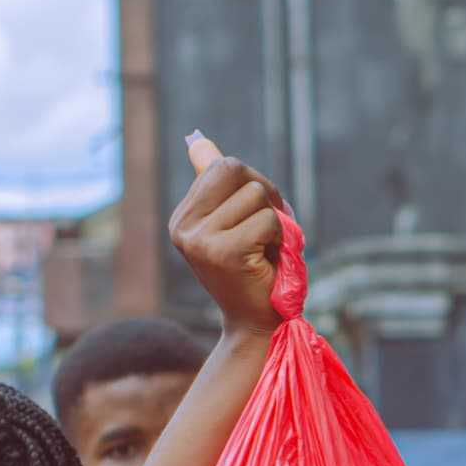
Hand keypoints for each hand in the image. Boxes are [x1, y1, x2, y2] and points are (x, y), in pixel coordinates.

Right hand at [170, 135, 288, 339]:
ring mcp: (201, 239)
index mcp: (183, 217)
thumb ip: (216, 186)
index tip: (261, 212)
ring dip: (276, 220)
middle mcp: (184, 226)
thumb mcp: (232, 225)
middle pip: (234, 169)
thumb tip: (197, 140)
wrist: (258, 326)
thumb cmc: (253, 275)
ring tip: (269, 249)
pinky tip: (272, 259)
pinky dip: (282, 237)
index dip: (252, 183)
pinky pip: (268, 220)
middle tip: (274, 225)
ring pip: (255, 195)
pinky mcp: (225, 252)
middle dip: (266, 192)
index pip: (219, 166)